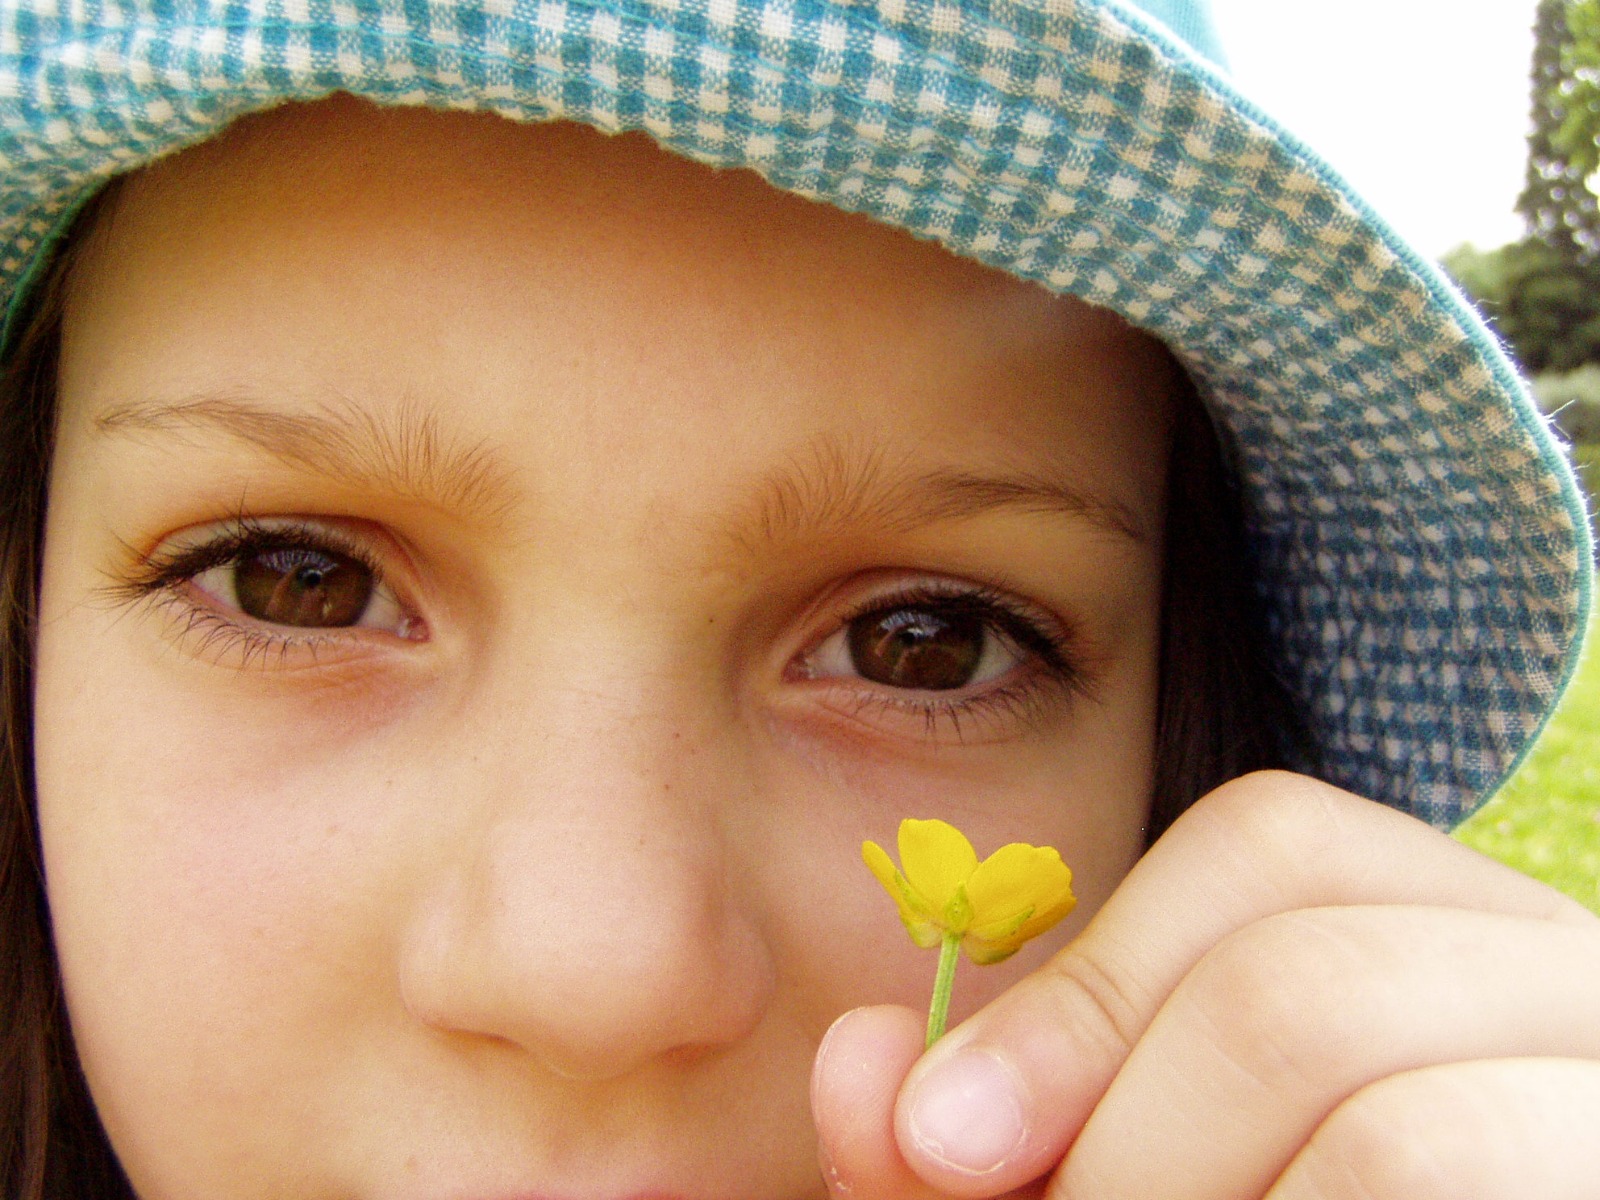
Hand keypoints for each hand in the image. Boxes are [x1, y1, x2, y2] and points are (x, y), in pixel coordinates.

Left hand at [811, 771, 1599, 1198]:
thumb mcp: (1116, 1173)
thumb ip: (984, 1142)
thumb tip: (853, 1060)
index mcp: (1456, 937)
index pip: (1271, 842)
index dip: (1081, 993)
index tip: (935, 1137)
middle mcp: (1573, 982)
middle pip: (1294, 980)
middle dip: (1115, 1147)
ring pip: (1368, 1110)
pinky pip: (1427, 1166)